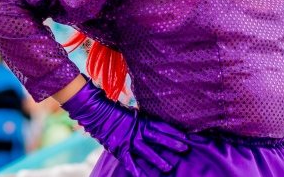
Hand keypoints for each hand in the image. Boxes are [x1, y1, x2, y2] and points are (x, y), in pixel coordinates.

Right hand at [60, 80, 189, 175]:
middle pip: (158, 137)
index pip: (161, 125)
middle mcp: (137, 131)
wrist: (96, 113)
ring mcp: (128, 140)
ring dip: (157, 160)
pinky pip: (128, 162)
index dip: (174, 131)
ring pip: (146, 152)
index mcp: (142, 120)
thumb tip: (157, 124)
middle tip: (185, 149)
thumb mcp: (133, 114)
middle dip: (172, 143)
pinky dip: (135, 171)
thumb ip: (145, 120)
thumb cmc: (116, 112)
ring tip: (168, 168)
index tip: (187, 136)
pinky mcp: (119, 149)